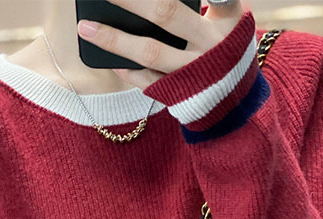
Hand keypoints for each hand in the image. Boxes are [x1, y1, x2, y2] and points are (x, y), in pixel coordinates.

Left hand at [76, 0, 245, 89]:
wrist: (236, 104)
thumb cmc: (225, 49)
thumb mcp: (229, 24)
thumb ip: (212, 6)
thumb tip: (159, 5)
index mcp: (227, 22)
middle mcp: (209, 46)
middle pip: (164, 13)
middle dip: (129, 0)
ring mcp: (192, 73)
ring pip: (150, 52)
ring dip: (115, 39)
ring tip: (86, 27)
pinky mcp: (179, 95)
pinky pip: (148, 82)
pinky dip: (128, 71)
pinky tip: (109, 59)